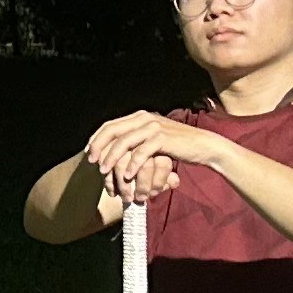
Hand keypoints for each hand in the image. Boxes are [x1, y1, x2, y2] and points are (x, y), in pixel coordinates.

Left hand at [87, 109, 214, 197]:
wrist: (203, 146)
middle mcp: (144, 118)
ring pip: (125, 141)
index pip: (111, 125)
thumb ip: (136, 140)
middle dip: (99, 146)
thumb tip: (115, 149)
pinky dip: (132, 164)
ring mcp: (153, 127)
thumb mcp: (153, 139)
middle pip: (113, 130)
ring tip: (104, 171)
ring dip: (112, 157)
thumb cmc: (177, 146)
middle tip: (91, 161)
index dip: (97, 138)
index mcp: (140, 117)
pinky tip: (127, 176)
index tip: (88, 153)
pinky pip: (142, 152)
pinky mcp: (163, 138)